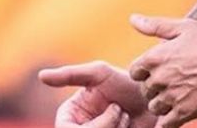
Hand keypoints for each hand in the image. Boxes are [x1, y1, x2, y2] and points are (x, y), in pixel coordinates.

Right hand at [39, 61, 154, 127]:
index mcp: (68, 116)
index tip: (115, 108)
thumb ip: (71, 74)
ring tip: (127, 117)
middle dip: (108, 126)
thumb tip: (41, 75)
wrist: (155, 99)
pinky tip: (131, 126)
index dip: (92, 125)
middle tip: (123, 111)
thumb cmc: (127, 83)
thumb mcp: (100, 73)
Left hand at [128, 14, 196, 127]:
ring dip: (163, 103)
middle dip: (156, 87)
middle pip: (145, 90)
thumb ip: (155, 26)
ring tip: (179, 95)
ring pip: (154, 107)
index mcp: (156, 57)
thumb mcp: (184, 27)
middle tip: (174, 81)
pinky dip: (167, 121)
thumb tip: (133, 19)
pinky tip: (177, 113)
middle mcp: (160, 78)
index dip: (145, 72)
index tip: (159, 70)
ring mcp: (172, 96)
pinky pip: (165, 124)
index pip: (135, 72)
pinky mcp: (185, 112)